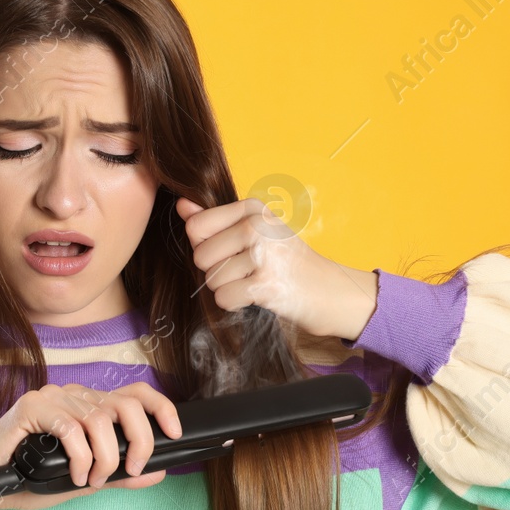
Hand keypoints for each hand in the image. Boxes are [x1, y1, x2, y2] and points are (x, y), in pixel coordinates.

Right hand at [0, 382, 184, 509]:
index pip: (134, 394)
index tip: (175, 433)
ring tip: (92, 479)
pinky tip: (75, 474)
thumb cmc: (28, 478)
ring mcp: (51, 398)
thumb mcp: (85, 478)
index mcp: (88, 406)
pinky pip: (71, 429)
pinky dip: (80, 458)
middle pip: (125, 404)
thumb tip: (158, 472)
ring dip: (104, 458)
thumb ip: (120, 473)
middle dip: (139, 440)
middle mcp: (73, 396)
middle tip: (131, 470)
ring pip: (100, 420)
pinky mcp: (31, 408)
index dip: (161, 408)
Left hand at [175, 195, 378, 339]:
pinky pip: (223, 298)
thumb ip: (214, 220)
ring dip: (228, 288)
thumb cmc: (285, 261)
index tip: (232, 251)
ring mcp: (263, 254)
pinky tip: (255, 296)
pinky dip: (235, 304)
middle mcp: (258, 226)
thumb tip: (181, 205)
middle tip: (246, 271)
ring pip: (211, 280)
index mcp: (253, 208)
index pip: (196, 227)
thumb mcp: (254, 232)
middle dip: (216, 271)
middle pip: (201, 256)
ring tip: (254, 282)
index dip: (206, 246)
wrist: (327, 291)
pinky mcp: (265, 285)